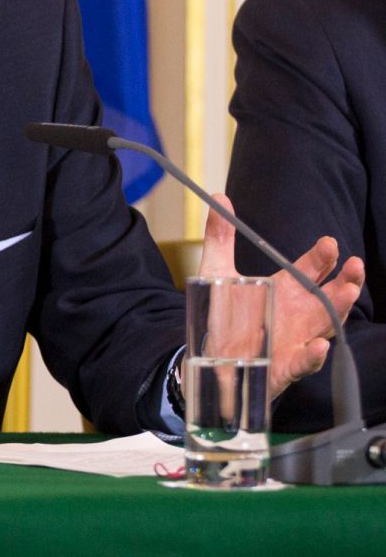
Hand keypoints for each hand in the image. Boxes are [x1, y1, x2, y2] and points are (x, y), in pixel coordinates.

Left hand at [197, 192, 364, 402]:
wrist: (209, 357)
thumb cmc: (222, 315)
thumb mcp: (217, 272)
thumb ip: (220, 238)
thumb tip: (219, 198)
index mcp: (285, 289)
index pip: (311, 269)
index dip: (322, 257)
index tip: (329, 243)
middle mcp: (296, 313)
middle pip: (329, 296)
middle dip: (345, 281)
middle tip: (355, 265)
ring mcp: (295, 340)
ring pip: (325, 326)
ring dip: (337, 311)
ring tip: (348, 293)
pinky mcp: (284, 366)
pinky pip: (303, 363)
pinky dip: (313, 356)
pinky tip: (320, 346)